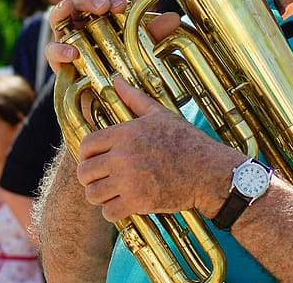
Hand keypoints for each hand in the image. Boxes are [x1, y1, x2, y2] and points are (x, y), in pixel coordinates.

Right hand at [44, 0, 181, 72]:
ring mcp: (66, 36)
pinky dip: (59, 50)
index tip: (121, 5)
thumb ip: (153, 33)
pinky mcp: (57, 59)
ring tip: (71, 9)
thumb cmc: (124, 64)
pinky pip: (51, 50)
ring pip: (58, 15)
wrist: (108, 99)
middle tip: (102, 6)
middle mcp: (82, 19)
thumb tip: (174, 17)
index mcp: (103, 12)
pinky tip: (71, 53)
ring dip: (64, 9)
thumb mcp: (141, 49)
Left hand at [74, 75, 240, 222]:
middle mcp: (122, 157)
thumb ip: (134, 98)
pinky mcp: (138, 203)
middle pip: (84, 171)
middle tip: (101, 178)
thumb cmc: (186, 141)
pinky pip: (109, 212)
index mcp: (125, 134)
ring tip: (109, 192)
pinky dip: (112, 211)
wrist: (209, 172)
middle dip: (90, 176)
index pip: (86, 145)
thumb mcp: (160, 114)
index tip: (94, 158)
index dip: (86, 154)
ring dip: (99, 195)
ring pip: (92, 194)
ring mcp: (129, 181)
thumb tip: (116, 80)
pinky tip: (122, 204)